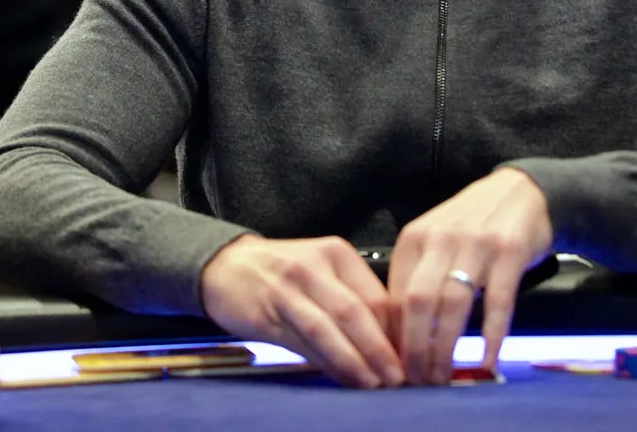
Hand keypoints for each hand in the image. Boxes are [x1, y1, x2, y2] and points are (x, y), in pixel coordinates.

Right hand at [199, 235, 403, 388]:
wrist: (225, 265)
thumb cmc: (281, 271)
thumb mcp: (321, 271)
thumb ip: (352, 299)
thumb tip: (389, 343)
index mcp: (337, 253)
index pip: (377, 295)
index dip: (397, 331)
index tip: (411, 356)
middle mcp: (315, 267)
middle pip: (356, 312)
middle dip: (380, 349)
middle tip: (398, 377)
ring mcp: (289, 289)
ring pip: (329, 329)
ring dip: (354, 361)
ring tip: (374, 384)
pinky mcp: (268, 313)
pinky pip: (302, 342)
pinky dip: (325, 363)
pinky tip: (341, 377)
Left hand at [387, 168, 551, 385]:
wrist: (523, 192)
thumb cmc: (473, 224)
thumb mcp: (435, 240)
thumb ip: (417, 277)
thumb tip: (398, 335)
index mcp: (415, 238)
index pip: (396, 297)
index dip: (394, 338)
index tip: (396, 367)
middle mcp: (441, 238)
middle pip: (418, 303)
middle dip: (415, 349)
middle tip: (418, 382)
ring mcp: (476, 243)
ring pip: (453, 305)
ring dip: (446, 347)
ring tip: (444, 377)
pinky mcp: (509, 250)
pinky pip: (498, 300)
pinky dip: (491, 334)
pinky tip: (487, 360)